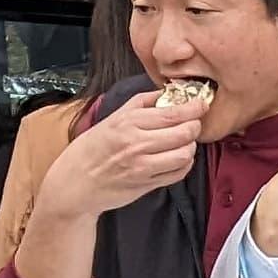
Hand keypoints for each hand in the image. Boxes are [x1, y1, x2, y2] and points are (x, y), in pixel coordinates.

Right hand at [38, 95, 203, 222]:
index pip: (172, 113)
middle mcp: (137, 144)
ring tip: (184, 142)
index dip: (194, 108)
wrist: (76, 184)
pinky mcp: (147, 184)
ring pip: (184, 154)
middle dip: (194, 127)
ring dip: (190, 147)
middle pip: (183, 132)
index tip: (202, 104)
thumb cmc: (92, 150)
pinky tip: (178, 158)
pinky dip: (184, 164)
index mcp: (129, 123)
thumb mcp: (112, 118)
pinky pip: (178, 173)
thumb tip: (164, 92)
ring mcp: (143, 166)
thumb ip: (140, 104)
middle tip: (193, 124)